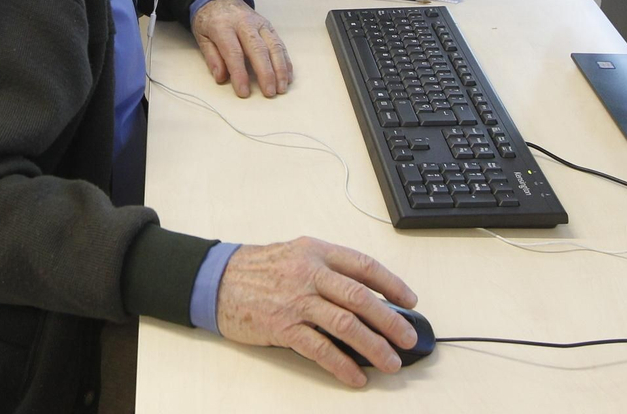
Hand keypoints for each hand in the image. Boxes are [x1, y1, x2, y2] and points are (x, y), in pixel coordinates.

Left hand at [192, 0, 291, 98]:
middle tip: (269, 93)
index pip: (234, 52)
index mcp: (223, 26)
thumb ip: (211, 57)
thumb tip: (221, 78)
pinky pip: (280, 43)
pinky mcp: (268, 26)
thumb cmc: (209, 20)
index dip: (239, 74)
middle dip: (266, 73)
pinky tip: (288, 76)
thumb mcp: (202, 37)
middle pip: (258, 49)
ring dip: (280, 69)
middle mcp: (244, 23)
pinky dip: (285, 61)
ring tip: (282, 88)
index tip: (243, 92)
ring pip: (274, 46)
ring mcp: (259, 23)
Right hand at [215, 237, 418, 385]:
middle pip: (361, 298)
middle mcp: (308, 273)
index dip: (392, 284)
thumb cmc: (257, 268)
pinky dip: (341, 364)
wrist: (215, 279)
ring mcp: (295, 300)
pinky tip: (355, 375)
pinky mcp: (281, 326)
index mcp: (316, 251)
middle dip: (390, 321)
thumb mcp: (295, 255)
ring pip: (345, 324)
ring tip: (389, 362)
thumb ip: (328, 271)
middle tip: (408, 338)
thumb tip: (367, 298)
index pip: (364, 266)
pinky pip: (319, 348)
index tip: (410, 301)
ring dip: (373, 346)